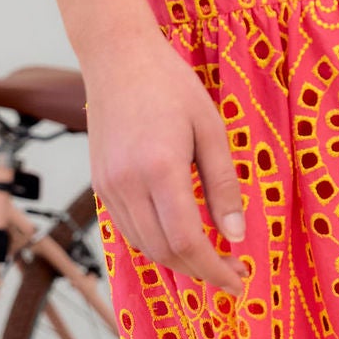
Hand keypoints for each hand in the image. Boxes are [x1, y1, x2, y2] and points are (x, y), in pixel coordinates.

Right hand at [82, 27, 247, 290]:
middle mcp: (127, 184)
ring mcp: (108, 187)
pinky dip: (155, 243)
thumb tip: (236, 234)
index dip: (214, 270)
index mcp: (160, 169)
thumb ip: (223, 185)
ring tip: (209, 259)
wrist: (117, 57)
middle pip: (164, 252)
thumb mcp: (211, 129)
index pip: (188, 242)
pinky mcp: (99, 184)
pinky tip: (178, 237)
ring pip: (144, 246)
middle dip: (200, 271)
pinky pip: (128, 229)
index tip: (238, 280)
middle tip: (231, 272)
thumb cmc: (170, 85)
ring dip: (177, 262)